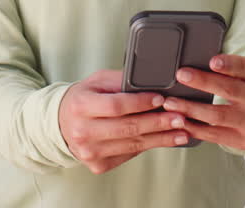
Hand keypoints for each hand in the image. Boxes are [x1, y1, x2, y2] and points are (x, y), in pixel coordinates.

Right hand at [57, 70, 190, 174]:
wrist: (62, 124)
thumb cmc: (84, 98)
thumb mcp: (97, 81)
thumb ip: (121, 80)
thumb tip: (152, 79)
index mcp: (81, 106)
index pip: (115, 106)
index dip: (140, 103)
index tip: (161, 99)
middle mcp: (83, 131)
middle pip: (127, 128)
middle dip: (158, 123)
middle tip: (179, 117)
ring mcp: (90, 152)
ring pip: (132, 145)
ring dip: (161, 138)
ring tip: (182, 131)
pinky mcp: (98, 165)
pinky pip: (129, 155)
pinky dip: (150, 146)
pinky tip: (165, 140)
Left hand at [160, 54, 244, 150]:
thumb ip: (227, 65)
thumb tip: (193, 60)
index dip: (229, 65)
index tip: (212, 62)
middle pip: (230, 90)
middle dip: (203, 82)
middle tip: (181, 75)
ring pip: (218, 116)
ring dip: (191, 109)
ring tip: (170, 103)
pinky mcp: (244, 140)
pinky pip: (215, 136)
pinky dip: (194, 128)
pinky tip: (179, 122)